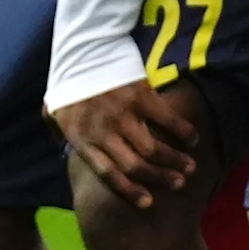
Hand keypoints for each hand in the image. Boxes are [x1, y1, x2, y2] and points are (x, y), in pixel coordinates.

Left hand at [54, 80, 197, 208]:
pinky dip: (183, 133)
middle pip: (136, 166)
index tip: (148, 203)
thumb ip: (59, 132)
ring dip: (174, 161)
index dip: (130, 191)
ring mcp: (123, 114)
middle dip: (159, 178)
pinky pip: (168, 120)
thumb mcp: (55, 111)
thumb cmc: (69, 81)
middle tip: (177, 184)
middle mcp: (103, 132)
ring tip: (189, 168)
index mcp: (82, 139)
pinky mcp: (142, 96)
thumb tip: (62, 149)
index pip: (108, 175)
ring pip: (154, 149)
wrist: (84, 46)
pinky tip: (193, 140)